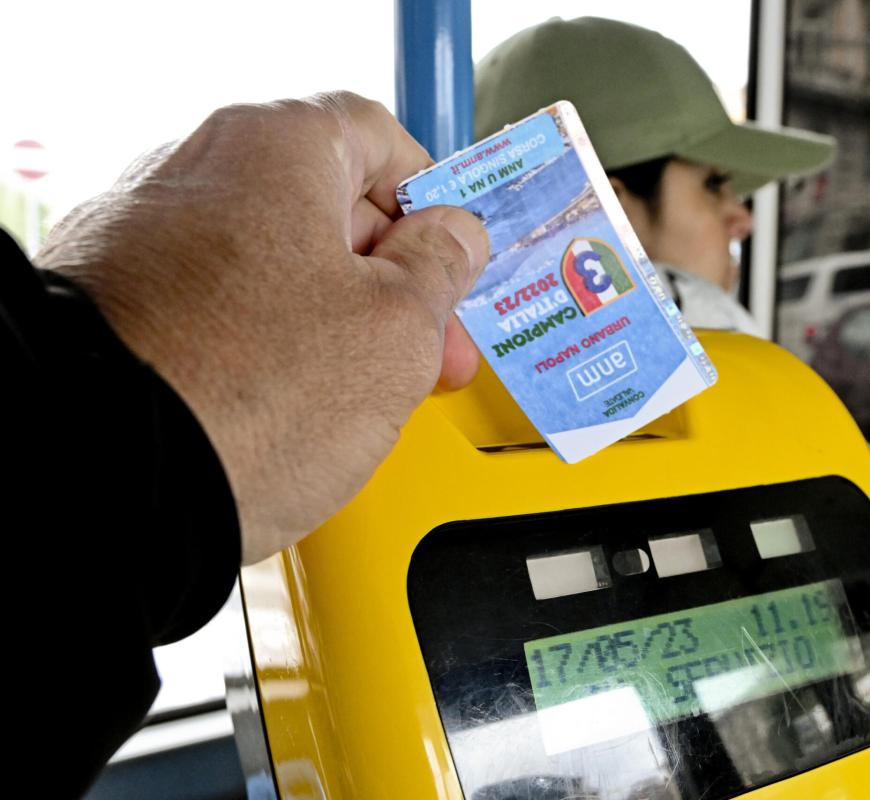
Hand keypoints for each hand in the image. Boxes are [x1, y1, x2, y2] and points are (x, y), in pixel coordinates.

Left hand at [38, 92, 488, 563]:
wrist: (112, 482)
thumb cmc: (245, 396)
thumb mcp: (398, 329)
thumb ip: (442, 268)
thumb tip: (453, 238)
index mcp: (272, 150)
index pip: (379, 137)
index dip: (432, 200)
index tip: (454, 251)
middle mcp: (193, 174)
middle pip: (325, 205)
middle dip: (391, 278)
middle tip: (428, 343)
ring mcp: (142, 239)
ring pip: (272, 262)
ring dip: (334, 316)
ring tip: (363, 388)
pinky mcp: (114, 305)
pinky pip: (216, 305)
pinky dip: (264, 342)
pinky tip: (292, 401)